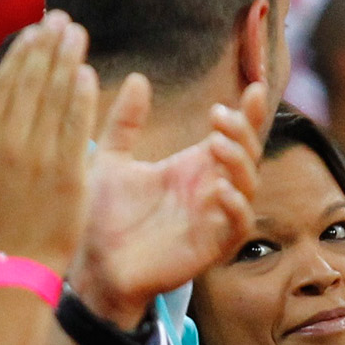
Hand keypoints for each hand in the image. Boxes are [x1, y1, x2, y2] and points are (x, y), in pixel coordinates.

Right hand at [0, 12, 97, 272]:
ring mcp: (42, 159)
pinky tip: (89, 74)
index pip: (4, 86)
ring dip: (68, 61)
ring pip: (56, 99)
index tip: (35, 33)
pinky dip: (83, 99)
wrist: (17, 269)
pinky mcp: (71, 175)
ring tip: (77, 35)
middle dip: (47, 47)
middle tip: (62, 21)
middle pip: (32, 83)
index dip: (22, 55)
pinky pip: (77, 128)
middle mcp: (11, 144)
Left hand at [68, 78, 267, 325]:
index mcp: (192, 168)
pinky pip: (238, 226)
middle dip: (244, 133)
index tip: (253, 89)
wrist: (91, 266)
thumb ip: (125, 122)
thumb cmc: (102, 218)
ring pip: (249, 187)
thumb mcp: (110, 160)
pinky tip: (219, 189)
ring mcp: (213, 219)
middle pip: (249, 155)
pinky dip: (236, 207)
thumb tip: (138, 78)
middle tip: (220, 118)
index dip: (249, 114)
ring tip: (216, 145)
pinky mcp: (211, 248)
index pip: (233, 136)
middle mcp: (209, 190)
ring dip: (240, 163)